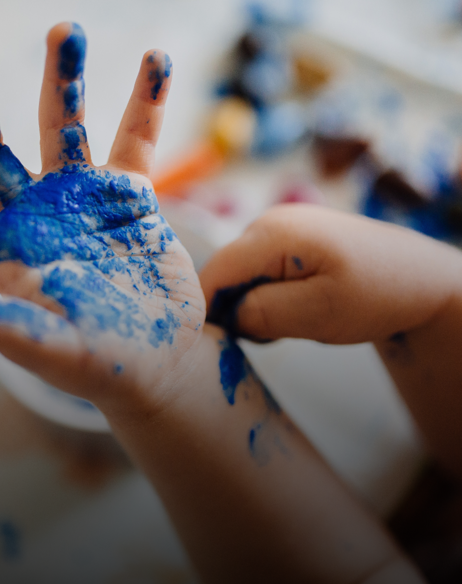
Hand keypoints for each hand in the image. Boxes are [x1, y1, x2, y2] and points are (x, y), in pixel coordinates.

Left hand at [0, 23, 204, 415]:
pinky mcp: (126, 195)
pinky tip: (157, 60)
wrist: (160, 356)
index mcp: (5, 256)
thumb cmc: (102, 365)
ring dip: (63, 81)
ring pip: (62, 128)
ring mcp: (80, 199)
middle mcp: (34, 217)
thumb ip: (1, 327)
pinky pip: (133, 139)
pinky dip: (145, 103)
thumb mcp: (52, 349)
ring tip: (68, 32)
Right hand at [199, 204, 461, 343]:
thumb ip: (261, 313)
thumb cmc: (377, 295)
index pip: (213, 273)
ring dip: (251, 305)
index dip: (206, 310)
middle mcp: (268, 221)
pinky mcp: (288, 239)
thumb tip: (225, 316)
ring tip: (289, 323)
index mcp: (272, 233)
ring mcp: (278, 227)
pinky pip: (257, 271)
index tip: (222, 342)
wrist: (421, 279)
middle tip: (269, 336)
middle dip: (235, 309)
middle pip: (223, 273)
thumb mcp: (317, 314)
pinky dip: (266, 295)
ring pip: (239, 275)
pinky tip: (294, 308)